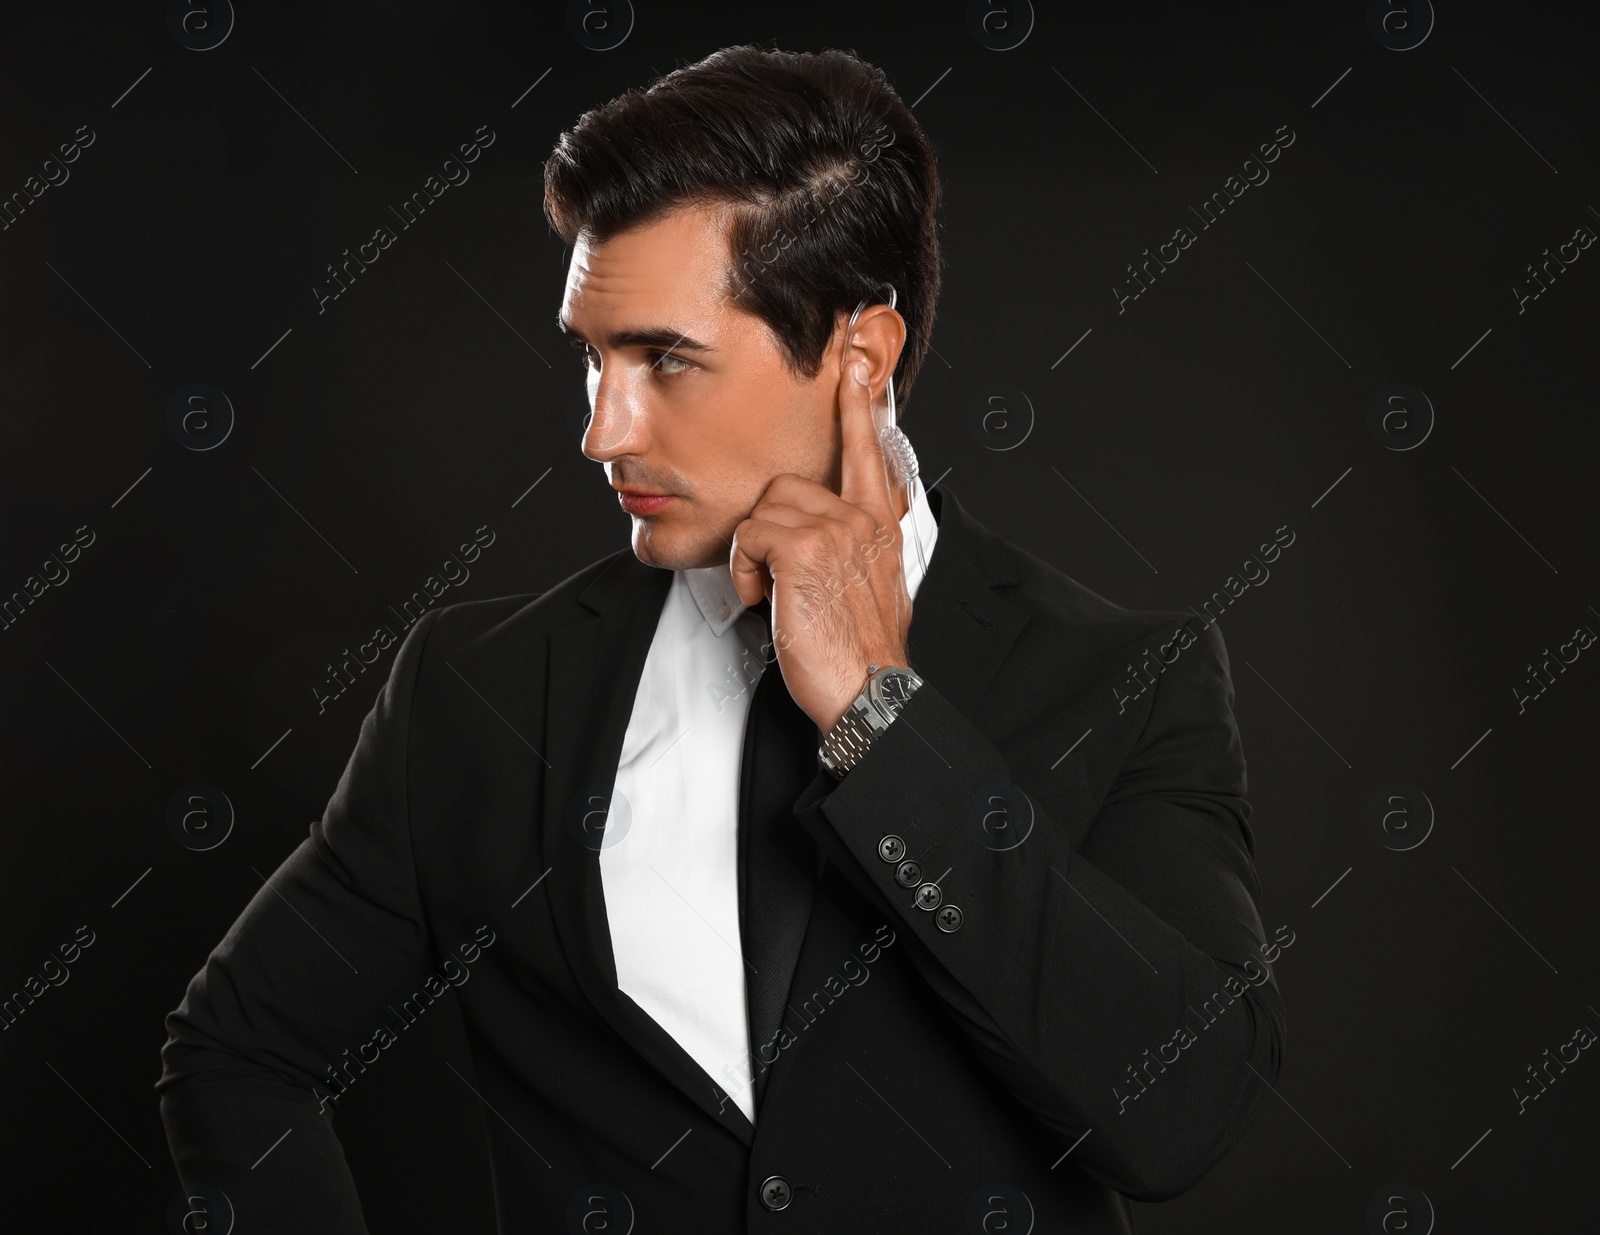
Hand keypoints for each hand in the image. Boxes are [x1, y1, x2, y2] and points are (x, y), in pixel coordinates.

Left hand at [730, 358, 912, 733]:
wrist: (868, 689)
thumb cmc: (859, 650)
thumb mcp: (871, 587)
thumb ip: (854, 549)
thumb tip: (829, 543)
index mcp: (879, 525)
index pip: (867, 452)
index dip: (857, 406)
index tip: (854, 365)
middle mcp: (862, 518)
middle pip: (787, 486)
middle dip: (767, 531)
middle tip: (773, 578)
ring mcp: (836, 529)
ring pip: (764, 511)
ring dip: (753, 556)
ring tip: (770, 594)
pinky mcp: (804, 547)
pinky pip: (750, 533)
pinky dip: (743, 570)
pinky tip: (762, 599)